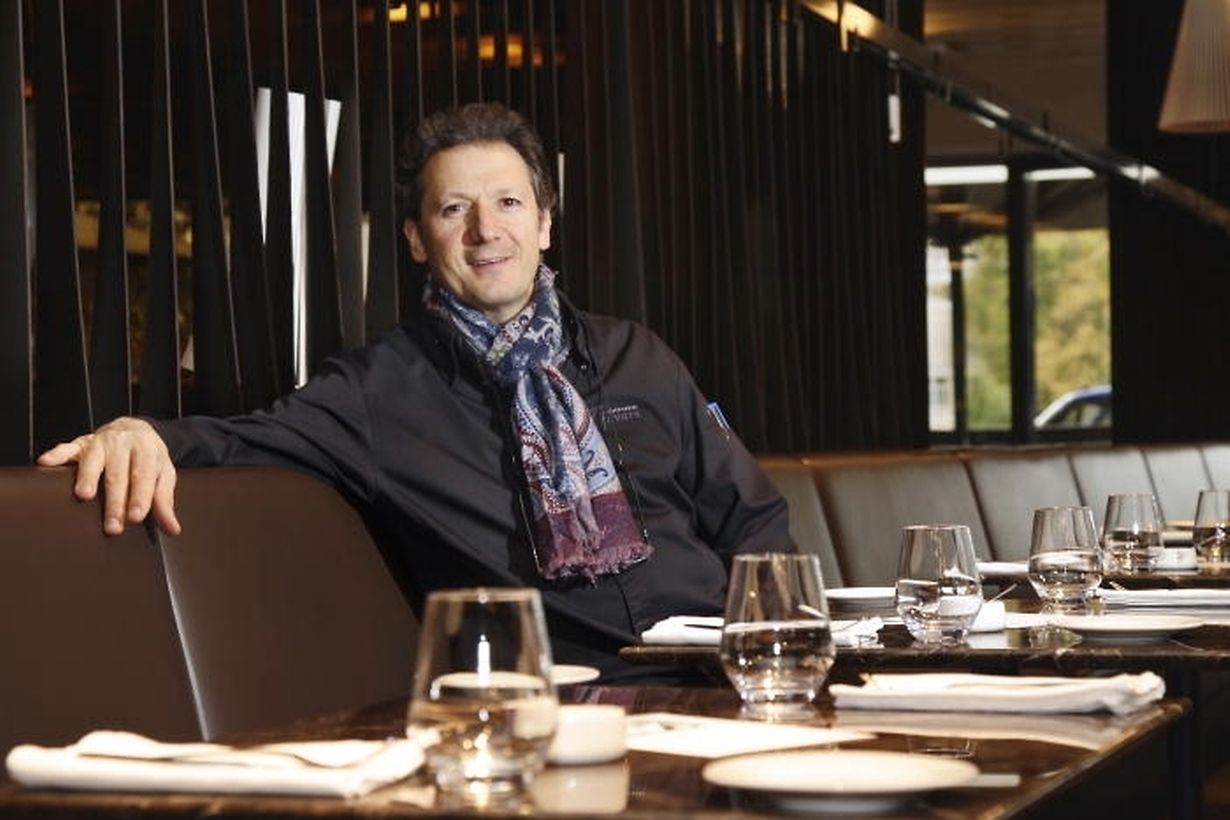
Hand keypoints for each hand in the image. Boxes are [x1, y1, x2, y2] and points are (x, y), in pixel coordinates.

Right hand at [37, 417, 181, 536]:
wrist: (136, 429)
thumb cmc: (150, 459)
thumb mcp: (164, 475)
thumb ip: (165, 502)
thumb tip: (173, 530)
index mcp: (147, 451)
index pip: (144, 475)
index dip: (140, 496)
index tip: (136, 517)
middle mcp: (124, 444)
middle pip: (118, 473)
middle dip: (115, 501)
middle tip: (112, 526)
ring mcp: (101, 442)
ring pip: (94, 459)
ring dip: (88, 476)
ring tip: (84, 495)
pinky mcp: (82, 442)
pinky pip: (68, 446)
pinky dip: (57, 454)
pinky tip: (46, 462)